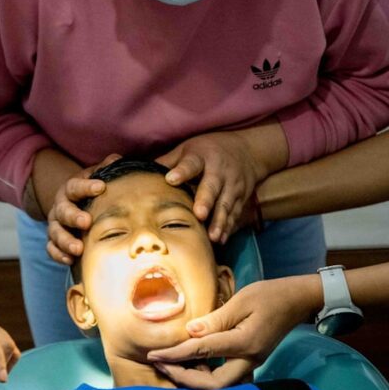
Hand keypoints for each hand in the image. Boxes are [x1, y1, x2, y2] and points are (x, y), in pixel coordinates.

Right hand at [46, 154, 121, 264]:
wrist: (73, 204)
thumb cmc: (92, 192)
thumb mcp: (97, 177)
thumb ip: (107, 168)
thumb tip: (117, 158)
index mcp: (71, 189)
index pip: (75, 186)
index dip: (86, 186)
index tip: (101, 187)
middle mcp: (60, 206)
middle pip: (63, 211)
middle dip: (73, 217)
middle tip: (86, 222)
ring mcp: (55, 224)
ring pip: (55, 232)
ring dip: (66, 241)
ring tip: (79, 249)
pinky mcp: (54, 241)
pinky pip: (51, 248)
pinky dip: (58, 255)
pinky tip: (70, 260)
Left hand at [146, 276, 321, 389]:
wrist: (296, 301)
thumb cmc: (269, 295)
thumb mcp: (241, 300)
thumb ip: (216, 319)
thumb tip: (190, 333)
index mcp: (245, 343)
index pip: (203, 352)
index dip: (176, 355)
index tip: (154, 355)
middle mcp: (249, 360)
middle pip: (214, 385)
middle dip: (185, 378)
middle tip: (162, 365)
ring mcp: (251, 364)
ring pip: (220, 386)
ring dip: (194, 379)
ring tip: (172, 364)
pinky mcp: (250, 362)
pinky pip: (225, 377)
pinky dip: (206, 374)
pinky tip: (192, 362)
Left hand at [156, 121, 287, 243]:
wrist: (248, 151)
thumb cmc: (209, 150)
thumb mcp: (188, 149)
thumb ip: (168, 162)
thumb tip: (140, 172)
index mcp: (201, 157)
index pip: (191, 163)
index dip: (182, 171)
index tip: (171, 179)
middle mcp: (219, 171)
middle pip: (212, 187)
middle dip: (206, 201)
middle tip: (199, 214)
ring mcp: (232, 186)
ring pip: (225, 204)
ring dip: (219, 221)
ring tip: (212, 237)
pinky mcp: (240, 198)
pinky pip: (234, 214)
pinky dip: (228, 228)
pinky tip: (221, 240)